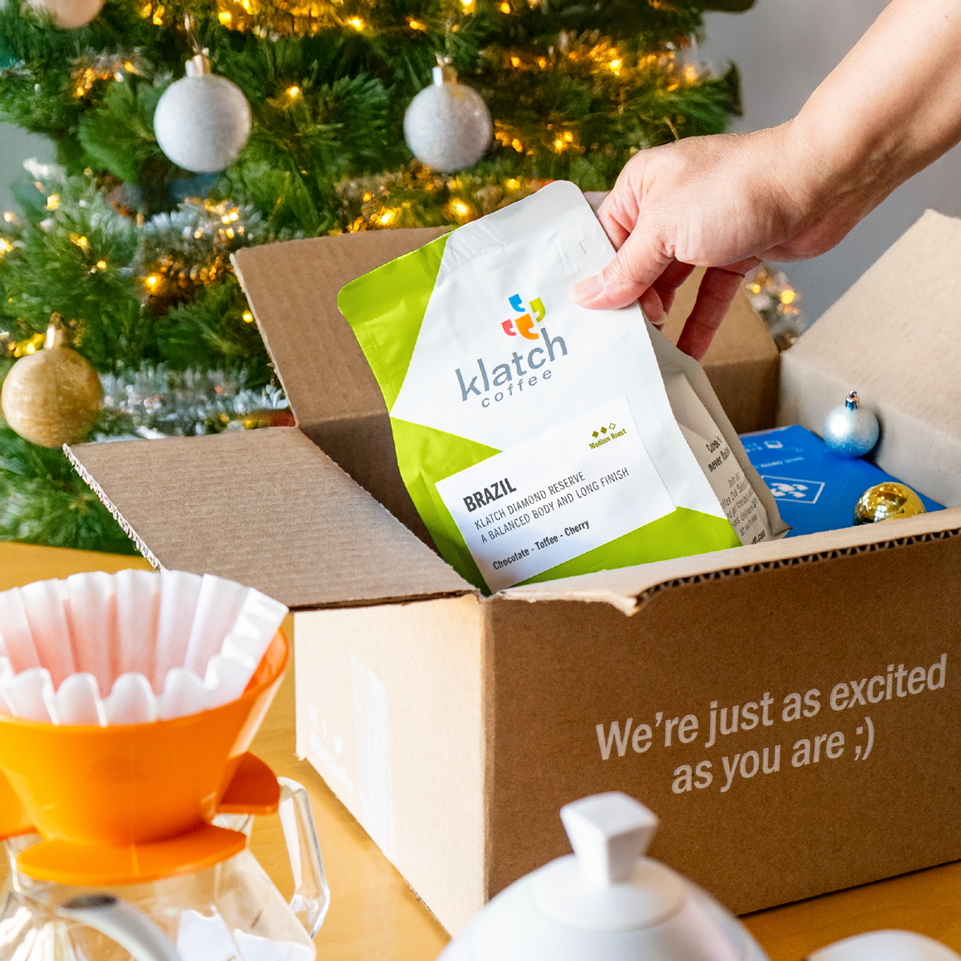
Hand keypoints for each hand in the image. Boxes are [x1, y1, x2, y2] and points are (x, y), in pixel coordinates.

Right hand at [571, 123, 858, 358]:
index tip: (587, 315)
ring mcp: (701, 231)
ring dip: (662, 318)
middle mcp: (667, 207)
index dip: (595, 278)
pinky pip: (707, 296)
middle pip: (635, 266)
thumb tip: (587, 295)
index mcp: (640, 187)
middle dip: (629, 303)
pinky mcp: (733, 252)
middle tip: (620, 339)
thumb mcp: (664, 230)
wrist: (819, 182)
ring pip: (670, 284)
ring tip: (647, 351)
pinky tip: (687, 353)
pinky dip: (700, 323)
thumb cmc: (738, 186)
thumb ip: (626, 270)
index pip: (602, 240)